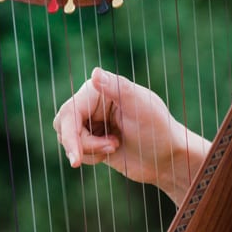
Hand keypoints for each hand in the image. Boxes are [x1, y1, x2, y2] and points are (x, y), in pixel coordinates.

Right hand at [53, 67, 209, 203]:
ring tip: (114, 146)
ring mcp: (91, 122)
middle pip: (64, 125)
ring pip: (68, 139)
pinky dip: (91, 156)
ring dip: (89, 150)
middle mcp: (92, 103)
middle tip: (107, 151)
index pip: (71, 111)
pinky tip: (112, 151)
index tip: (76, 158)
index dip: (70, 135)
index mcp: (100, 89)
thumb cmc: (158, 130)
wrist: (167, 158)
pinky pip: (77, 151)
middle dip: (81, 143)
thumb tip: (94, 73)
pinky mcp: (92, 140)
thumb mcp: (140, 107)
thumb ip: (117, 88)